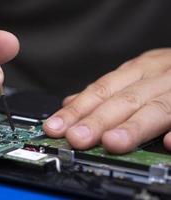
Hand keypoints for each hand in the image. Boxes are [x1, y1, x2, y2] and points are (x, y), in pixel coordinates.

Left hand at [44, 49, 170, 153]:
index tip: (56, 127)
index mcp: (138, 71)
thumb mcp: (135, 76)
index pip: (101, 90)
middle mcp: (158, 77)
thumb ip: (107, 91)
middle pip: (124, 100)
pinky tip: (170, 143)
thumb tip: (71, 102)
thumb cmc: (167, 74)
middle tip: (77, 138)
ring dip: (134, 126)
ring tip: (112, 142)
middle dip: (98, 120)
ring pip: (156, 108)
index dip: (77, 109)